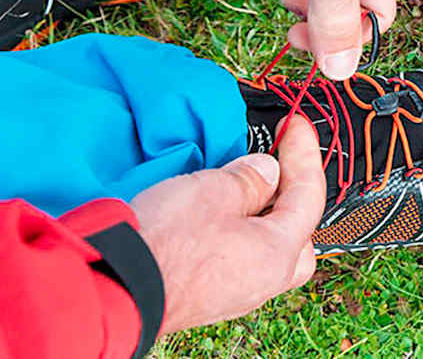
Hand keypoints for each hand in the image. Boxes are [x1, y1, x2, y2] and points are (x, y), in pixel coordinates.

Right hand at [131, 116, 324, 334]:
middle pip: (296, 234)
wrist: (114, 288)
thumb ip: (251, 178)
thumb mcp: (215, 191)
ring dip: (256, 214)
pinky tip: (211, 214)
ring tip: (236, 185)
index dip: (304, 153)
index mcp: (277, 255)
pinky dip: (232, 232)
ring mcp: (234, 293)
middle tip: (275, 166)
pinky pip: (234, 259)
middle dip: (291, 198)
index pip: (308, 196)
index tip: (296, 126)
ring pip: (263, 247)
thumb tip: (267, 171)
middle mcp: (262, 281)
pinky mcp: (205, 295)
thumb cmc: (165, 244)